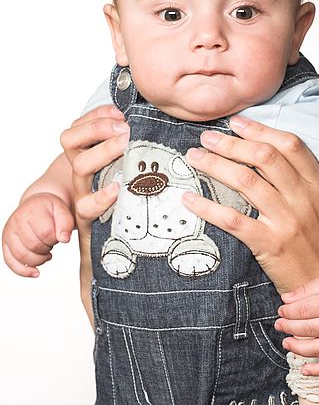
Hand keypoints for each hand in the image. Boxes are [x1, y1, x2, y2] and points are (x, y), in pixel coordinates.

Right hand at [2, 192, 73, 276]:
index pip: (45, 233)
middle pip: (33, 246)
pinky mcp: (6, 244)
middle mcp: (16, 221)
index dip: (55, 239)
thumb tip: (64, 239)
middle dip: (47, 249)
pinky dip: (23, 271)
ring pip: (21, 256)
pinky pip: (10, 262)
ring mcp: (9, 233)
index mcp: (32, 211)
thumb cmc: (50, 209)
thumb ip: (66, 223)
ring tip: (46, 253)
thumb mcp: (62, 210)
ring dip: (38, 260)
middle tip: (52, 244)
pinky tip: (35, 272)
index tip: (58, 236)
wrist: (36, 205)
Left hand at [60, 104, 128, 322]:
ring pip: (72, 143)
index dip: (98, 198)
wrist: (82, 215)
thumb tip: (97, 326)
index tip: (117, 190)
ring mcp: (79, 168)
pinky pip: (81, 127)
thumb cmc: (103, 244)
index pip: (84, 207)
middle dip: (101, 151)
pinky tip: (118, 111)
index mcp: (84, 218)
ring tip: (123, 122)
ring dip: (96, 130)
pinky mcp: (83, 149)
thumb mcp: (101, 272)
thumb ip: (96, 294)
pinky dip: (97, 115)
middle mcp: (78, 191)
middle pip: (78, 166)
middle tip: (126, 141)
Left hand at [183, 115, 318, 293]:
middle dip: (231, 143)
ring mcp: (288, 221)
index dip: (260, 129)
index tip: (236, 122)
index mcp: (318, 185)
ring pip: (246, 181)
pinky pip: (233, 220)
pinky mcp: (271, 245)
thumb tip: (264, 153)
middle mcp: (304, 198)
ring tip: (194, 157)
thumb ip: (299, 180)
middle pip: (264, 157)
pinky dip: (207, 207)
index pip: (290, 145)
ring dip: (214, 165)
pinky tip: (190, 199)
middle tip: (207, 138)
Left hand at [275, 269, 318, 374]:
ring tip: (286, 342)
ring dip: (298, 349)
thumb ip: (305, 290)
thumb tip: (285, 299)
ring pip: (318, 350)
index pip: (303, 310)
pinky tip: (305, 370)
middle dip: (288, 328)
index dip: (287, 312)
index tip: (280, 311)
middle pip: (307, 330)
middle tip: (278, 325)